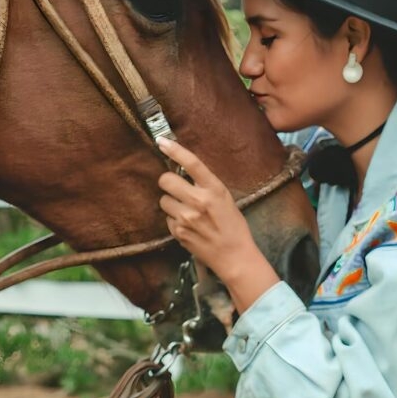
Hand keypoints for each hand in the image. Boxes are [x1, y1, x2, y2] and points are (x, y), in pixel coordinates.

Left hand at [157, 137, 279, 312]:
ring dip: (171, 202)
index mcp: (214, 189)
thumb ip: (206, 185)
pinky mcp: (178, 232)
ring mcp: (186, 218)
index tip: (161, 141)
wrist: (234, 256)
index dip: (174, 149)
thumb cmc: (233, 226)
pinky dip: (174, 219)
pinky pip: (167, 218)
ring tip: (186, 211)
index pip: (191, 163)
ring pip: (163, 200)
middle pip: (166, 180)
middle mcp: (198, 201)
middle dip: (168, 182)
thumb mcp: (226, 198)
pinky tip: (188, 226)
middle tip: (176, 188)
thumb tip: (184, 171)